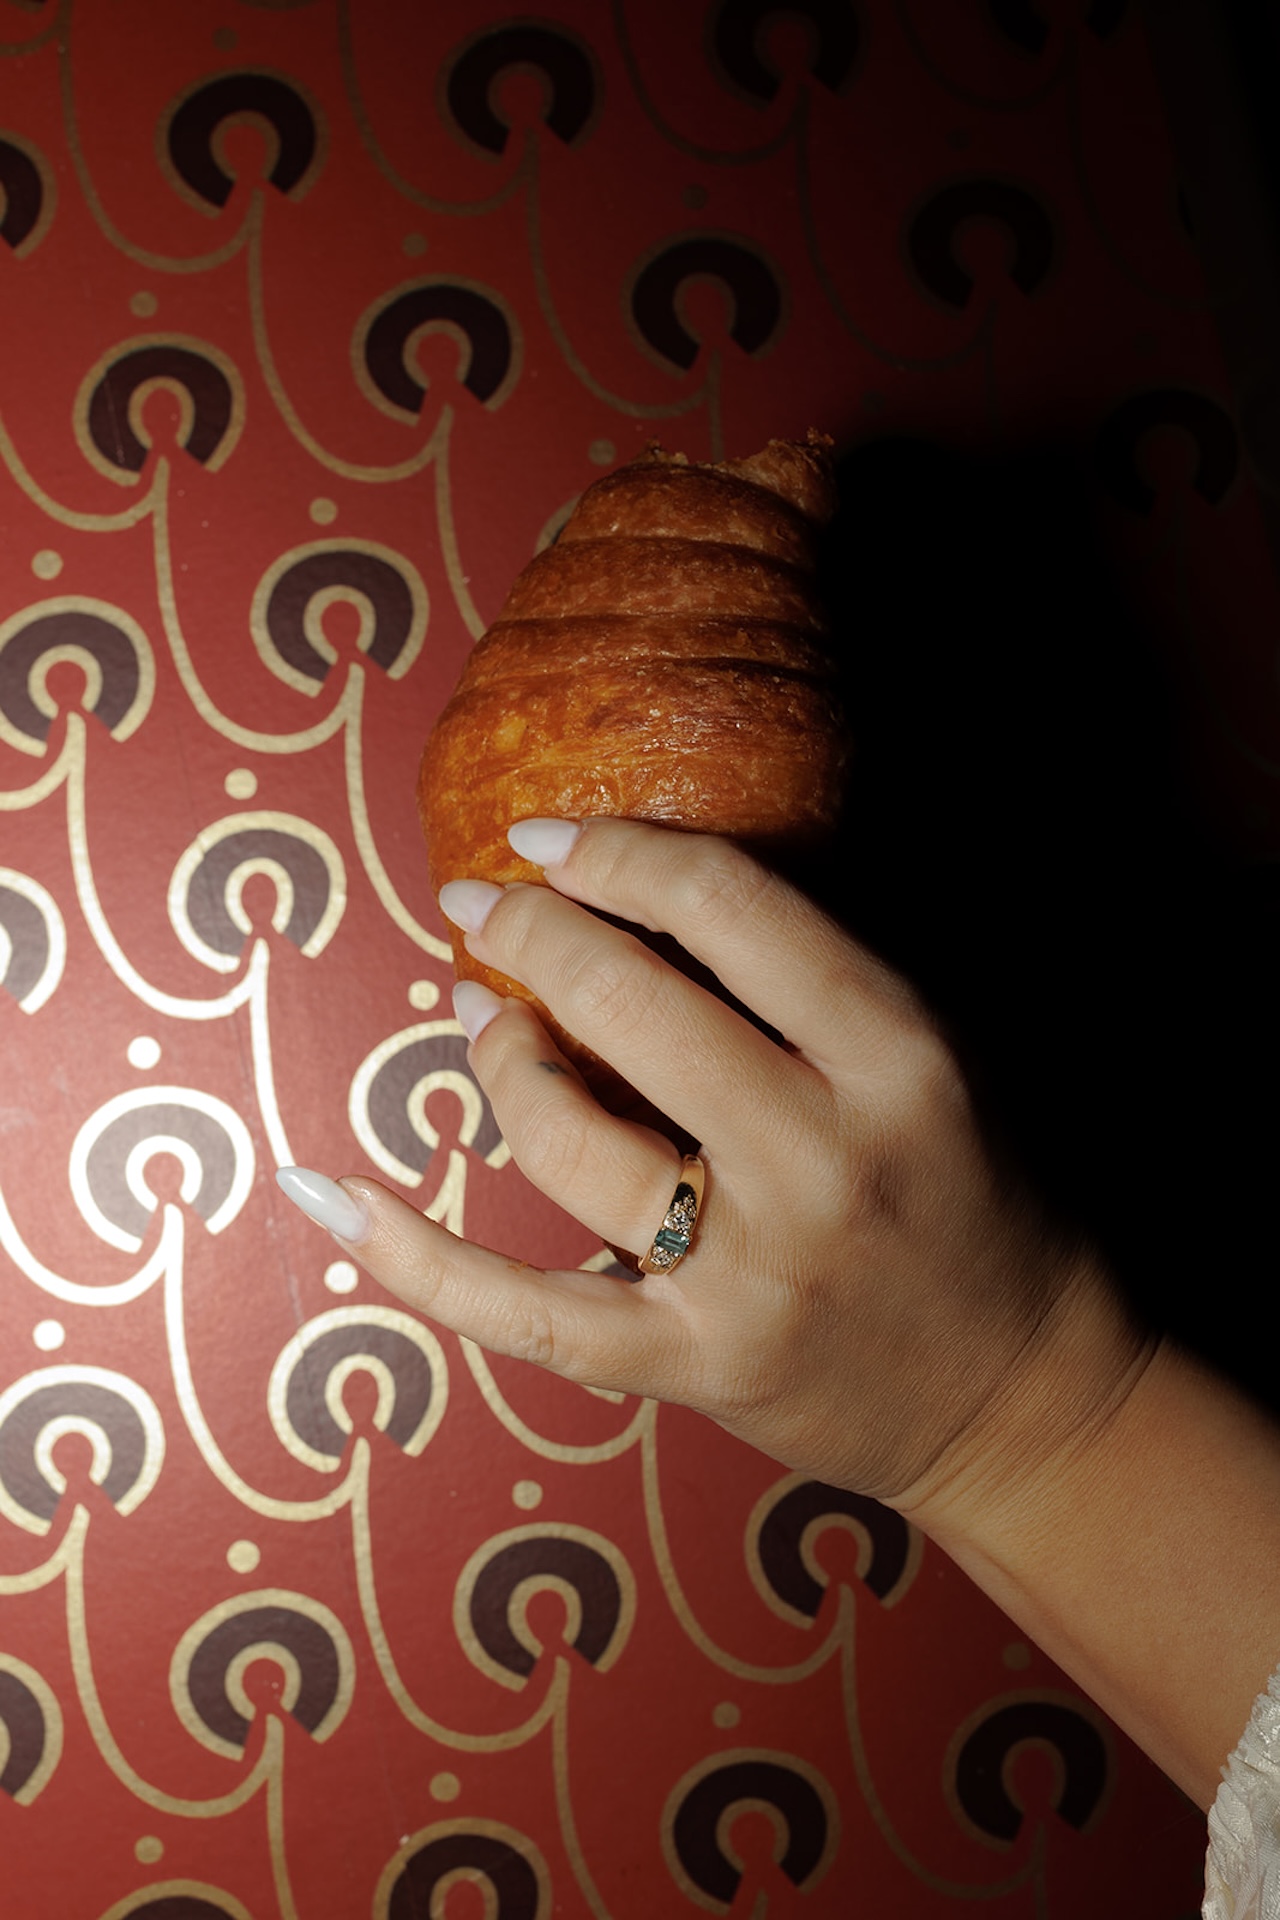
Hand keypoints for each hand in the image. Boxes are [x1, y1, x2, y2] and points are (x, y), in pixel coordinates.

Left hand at [279, 817, 1150, 1521]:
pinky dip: (410, 1255)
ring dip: (494, 1056)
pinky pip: (524, 1308)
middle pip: (628, 1006)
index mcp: (901, 1058)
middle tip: (479, 909)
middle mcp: (823, 1159)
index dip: (620, 853)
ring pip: (564, 1135)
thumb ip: (821, 977)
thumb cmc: (989, 1203)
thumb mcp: (948, 1056)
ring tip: (476, 1019)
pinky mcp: (696, 1368)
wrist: (1033, 1401)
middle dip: (528, 934)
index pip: (731, 908)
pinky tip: (322, 1192)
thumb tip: (652, 892)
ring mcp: (751, 1274)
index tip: (553, 840)